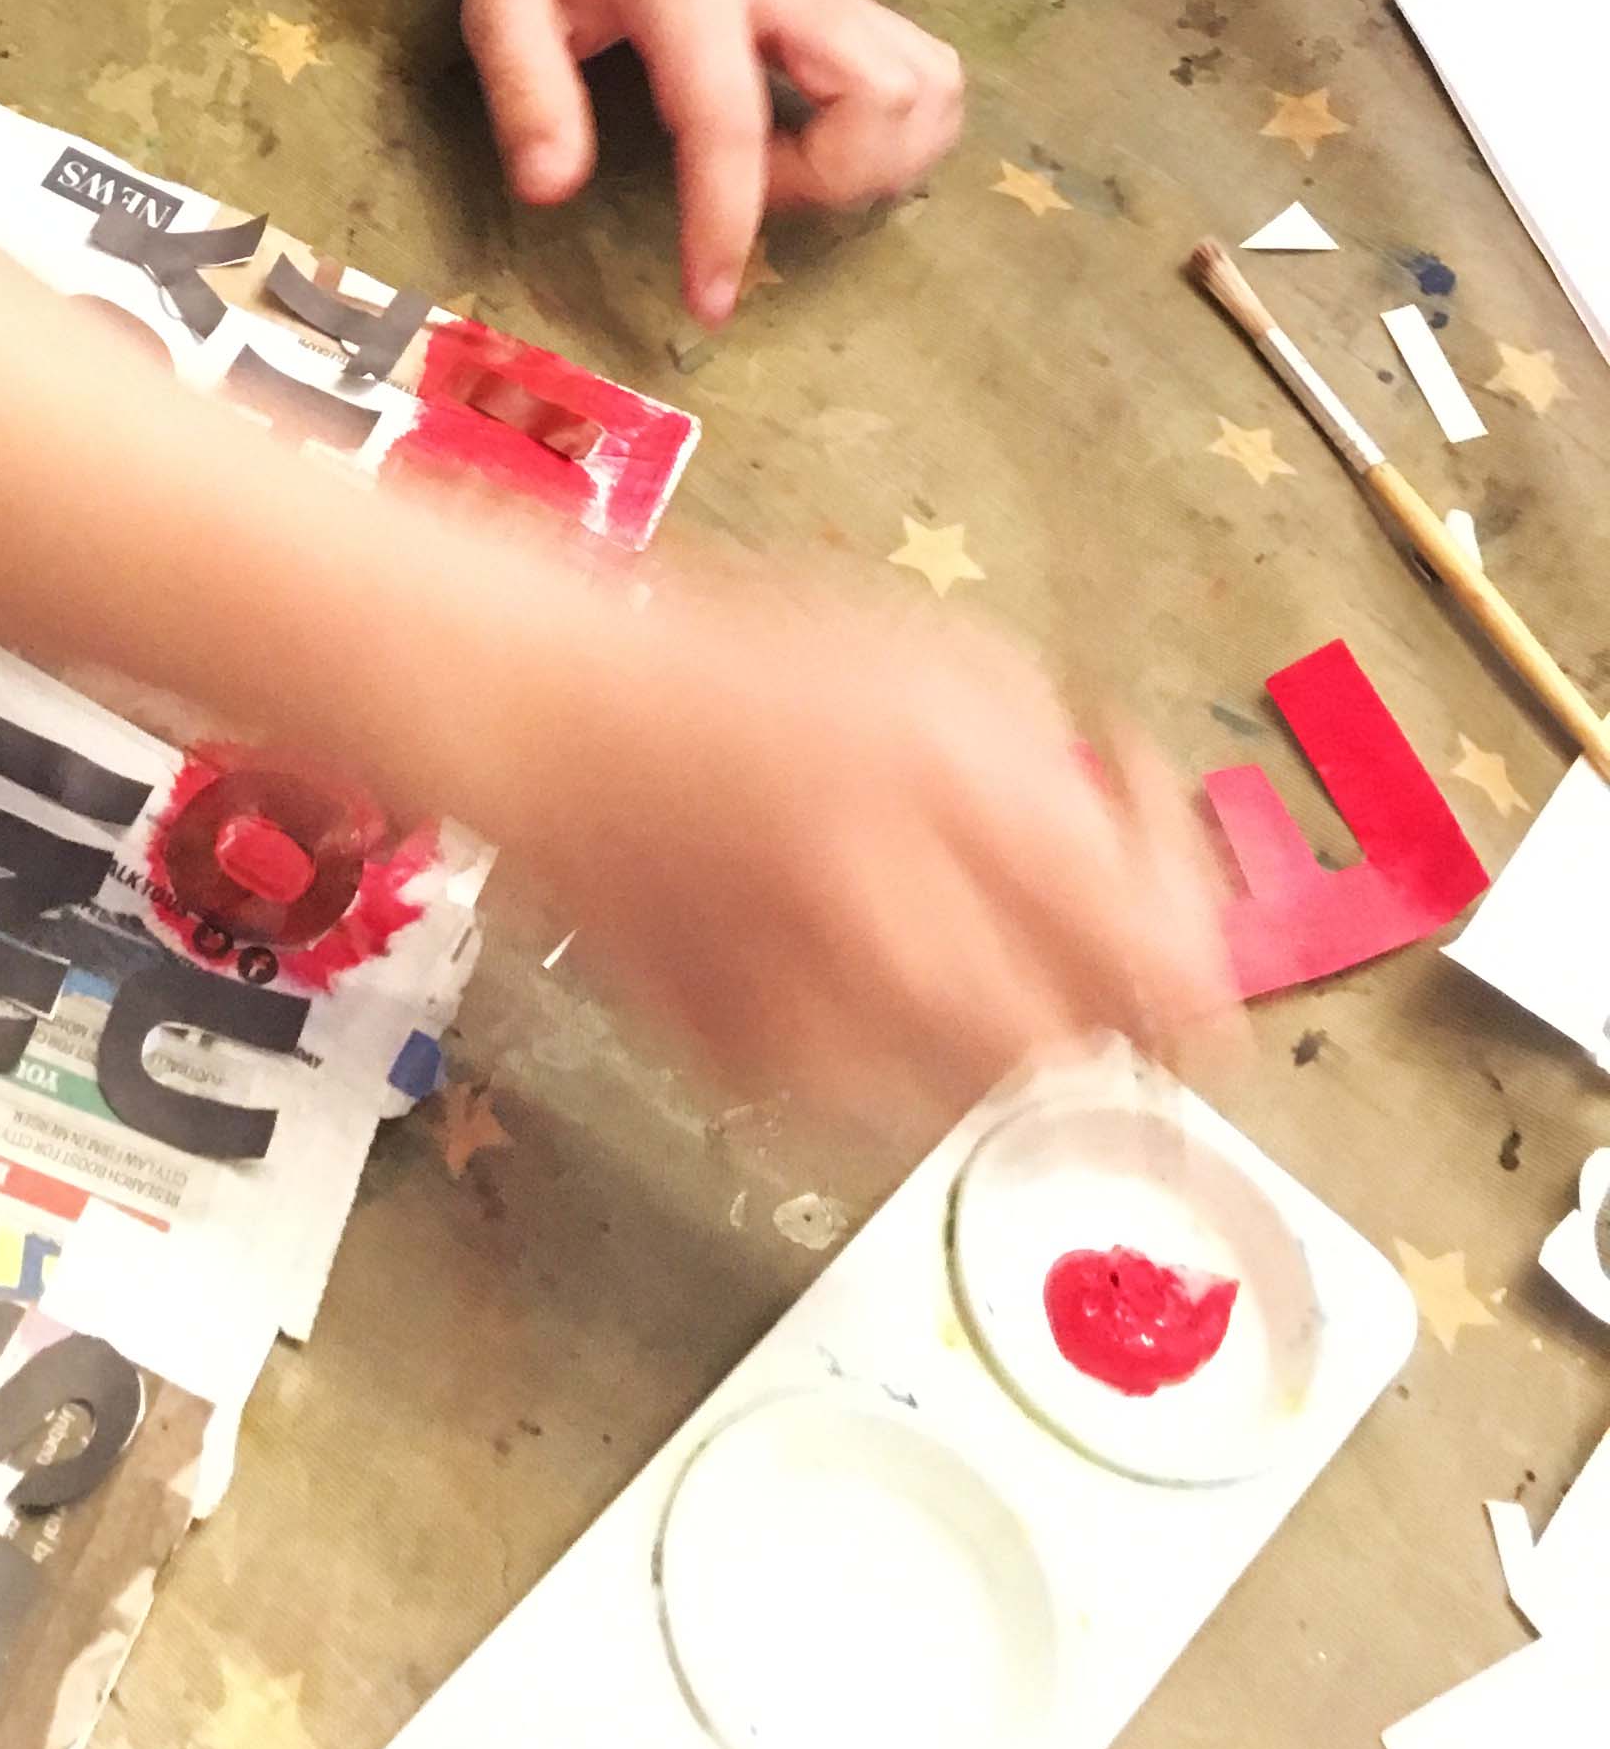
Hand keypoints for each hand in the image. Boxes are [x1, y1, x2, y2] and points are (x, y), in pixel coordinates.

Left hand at [463, 0, 962, 323]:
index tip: (711, 302)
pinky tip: (821, 146)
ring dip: (876, 162)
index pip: (727, 114)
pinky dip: (897, 137)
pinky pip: (929, 80)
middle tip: (757, 193)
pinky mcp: (856, 7)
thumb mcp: (500, 1)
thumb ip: (524, 91)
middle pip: (885, 92)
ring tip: (786, 170)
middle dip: (837, 180)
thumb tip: (551, 190)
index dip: (726, 219)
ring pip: (930, 86)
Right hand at [512, 557, 1237, 1138]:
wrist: (550, 720)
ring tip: (941, 923)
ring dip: (998, 1018)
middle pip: (1088, 1051)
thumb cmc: (749, 660)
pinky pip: (878, 1089)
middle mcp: (898, 926)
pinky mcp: (753, 1070)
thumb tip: (1135, 862)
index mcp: (960, 797)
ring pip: (987, 1085)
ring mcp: (818, 1018)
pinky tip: (839, 943)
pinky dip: (889, 1034)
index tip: (1167, 892)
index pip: (1161, 962)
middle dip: (1100, 996)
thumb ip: (1060, 765)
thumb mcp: (943, 661)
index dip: (1199, 949)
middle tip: (1068, 929)